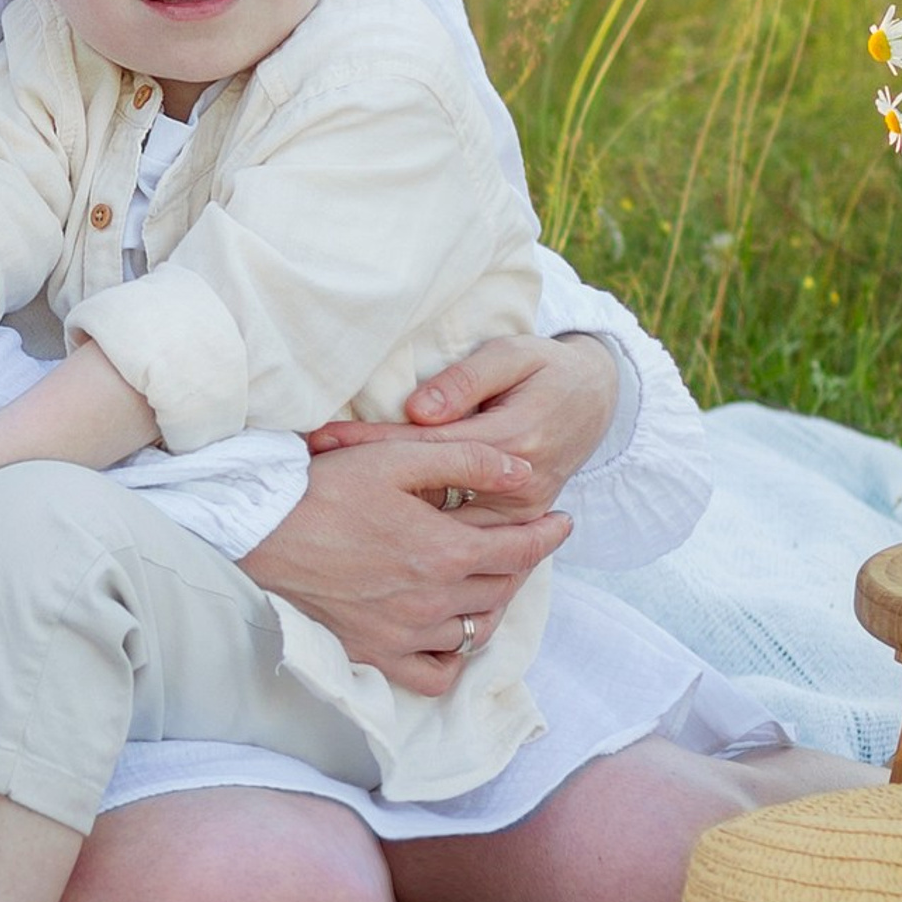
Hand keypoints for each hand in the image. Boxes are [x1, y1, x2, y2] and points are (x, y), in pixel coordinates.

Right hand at [242, 427, 570, 697]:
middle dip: (517, 562)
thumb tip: (523, 473)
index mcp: (444, 550)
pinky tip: (449, 632)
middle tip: (515, 541)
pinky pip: (436, 673)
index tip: (562, 523)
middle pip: (501, 588)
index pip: (521, 550)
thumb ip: (466, 461)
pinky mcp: (376, 655)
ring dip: (489, 604)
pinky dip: (453, 656)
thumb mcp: (396, 458)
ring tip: (482, 580)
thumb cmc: (323, 489)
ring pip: (476, 630)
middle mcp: (433, 600)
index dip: (548, 535)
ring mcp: (405, 634)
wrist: (257, 534)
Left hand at [309, 332, 617, 513]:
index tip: (320, 439)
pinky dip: (419, 542)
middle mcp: (516, 489)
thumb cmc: (544, 370)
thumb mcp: (511, 355)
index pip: (424, 446)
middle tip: (306, 480)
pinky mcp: (514, 530)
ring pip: (443, 532)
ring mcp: (518, 518)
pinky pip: (462, 546)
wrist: (595, 401)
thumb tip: (417, 412)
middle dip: (367, 490)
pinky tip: (372, 539)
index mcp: (513, 441)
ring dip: (387, 524)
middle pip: (428, 496)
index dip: (368, 443)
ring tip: (325, 515)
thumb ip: (464, 383)